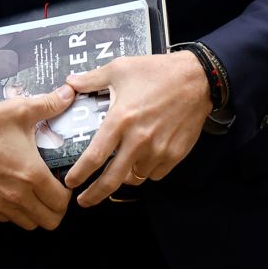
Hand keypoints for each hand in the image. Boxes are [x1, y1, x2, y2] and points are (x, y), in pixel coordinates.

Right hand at [0, 85, 75, 229]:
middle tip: (52, 190)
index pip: (61, 202)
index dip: (67, 193)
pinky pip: (5, 219)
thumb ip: (49, 104)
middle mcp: (15, 196)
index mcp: (30, 174)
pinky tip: (11, 190)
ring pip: (27, 224)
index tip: (63, 182)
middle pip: (49, 221)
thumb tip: (69, 93)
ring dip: (35, 211)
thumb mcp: (20, 110)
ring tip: (32, 191)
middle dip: (56, 208)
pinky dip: (13, 211)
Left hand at [63, 52, 211, 206]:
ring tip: (118, 170)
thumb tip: (70, 83)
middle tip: (84, 200)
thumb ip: (92, 79)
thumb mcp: (120, 68)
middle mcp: (138, 140)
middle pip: (111, 180)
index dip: (79, 174)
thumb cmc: (158, 71)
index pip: (94, 157)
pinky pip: (155, 174)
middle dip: (94, 195)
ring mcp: (158, 150)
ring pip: (134, 178)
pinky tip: (142, 159)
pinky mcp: (174, 154)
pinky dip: (146, 171)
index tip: (70, 182)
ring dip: (123, 178)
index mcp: (120, 120)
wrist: (197, 78)